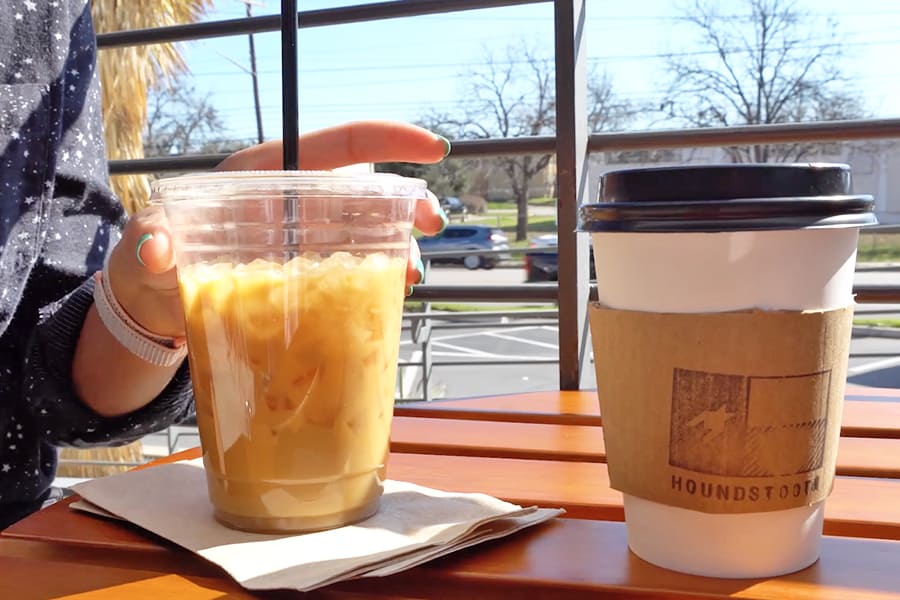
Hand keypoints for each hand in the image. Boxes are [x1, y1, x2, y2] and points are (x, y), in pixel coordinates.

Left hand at [106, 121, 450, 337]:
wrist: (157, 310)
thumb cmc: (152, 263)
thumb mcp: (148, 248)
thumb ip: (152, 242)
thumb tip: (156, 245)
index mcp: (267, 177)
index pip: (336, 147)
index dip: (386, 142)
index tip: (431, 149)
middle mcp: (296, 205)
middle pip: (365, 193)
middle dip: (407, 204)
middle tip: (430, 224)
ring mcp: (307, 244)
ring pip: (369, 235)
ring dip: (399, 249)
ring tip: (409, 276)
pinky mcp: (311, 280)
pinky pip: (356, 273)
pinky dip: (379, 282)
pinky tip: (391, 297)